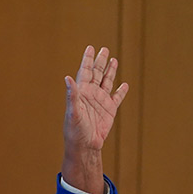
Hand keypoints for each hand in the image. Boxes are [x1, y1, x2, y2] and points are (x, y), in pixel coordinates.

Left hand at [62, 45, 128, 192]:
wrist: (85, 146)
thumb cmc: (75, 130)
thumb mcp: (72, 111)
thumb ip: (71, 94)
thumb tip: (68, 78)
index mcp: (81, 92)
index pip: (85, 71)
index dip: (87, 59)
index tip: (90, 48)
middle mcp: (91, 95)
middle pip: (97, 73)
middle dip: (100, 61)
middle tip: (103, 49)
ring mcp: (101, 102)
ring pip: (107, 82)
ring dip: (110, 71)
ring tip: (114, 60)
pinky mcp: (110, 110)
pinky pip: (117, 98)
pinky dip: (121, 91)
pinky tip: (124, 84)